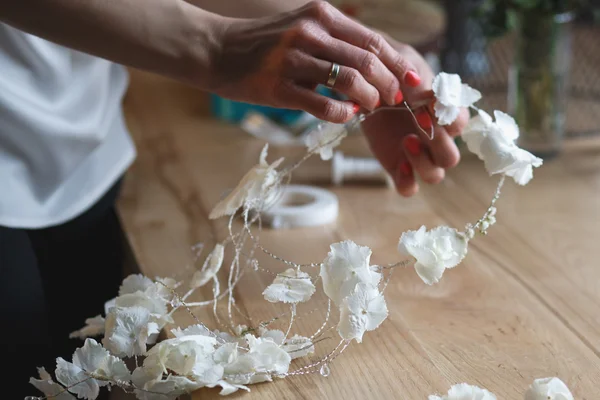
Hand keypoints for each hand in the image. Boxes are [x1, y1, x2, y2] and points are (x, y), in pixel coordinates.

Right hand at [208, 1, 421, 122]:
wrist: (218, 50)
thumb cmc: (265, 44)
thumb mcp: (302, 28)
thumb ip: (336, 40)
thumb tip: (376, 63)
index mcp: (321, 16)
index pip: (373, 40)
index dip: (398, 64)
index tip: (411, 81)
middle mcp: (310, 33)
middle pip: (367, 61)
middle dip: (389, 84)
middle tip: (393, 99)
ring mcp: (294, 60)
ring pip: (350, 82)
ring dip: (369, 100)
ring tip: (370, 108)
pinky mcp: (279, 87)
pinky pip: (323, 105)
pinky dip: (343, 114)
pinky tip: (346, 116)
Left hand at [360, 38, 468, 196]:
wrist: (362, 83)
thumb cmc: (389, 71)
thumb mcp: (403, 64)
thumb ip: (416, 76)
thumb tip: (424, 89)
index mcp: (443, 115)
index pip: (460, 123)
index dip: (451, 116)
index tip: (432, 102)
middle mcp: (435, 139)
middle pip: (451, 156)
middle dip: (439, 142)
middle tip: (420, 121)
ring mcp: (417, 156)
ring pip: (435, 175)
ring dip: (424, 163)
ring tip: (407, 140)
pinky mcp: (396, 166)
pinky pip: (408, 187)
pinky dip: (407, 182)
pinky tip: (400, 164)